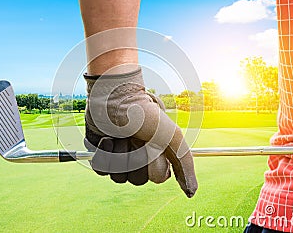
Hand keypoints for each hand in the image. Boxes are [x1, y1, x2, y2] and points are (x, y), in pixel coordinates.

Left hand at [84, 68, 197, 197]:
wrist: (115, 97)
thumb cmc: (146, 114)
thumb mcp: (173, 136)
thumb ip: (185, 164)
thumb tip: (191, 194)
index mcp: (156, 156)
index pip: (156, 178)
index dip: (153, 163)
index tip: (152, 145)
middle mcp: (138, 158)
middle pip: (136, 180)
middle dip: (134, 158)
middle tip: (134, 137)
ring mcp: (119, 157)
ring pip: (118, 177)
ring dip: (119, 154)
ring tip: (120, 135)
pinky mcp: (101, 154)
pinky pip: (101, 170)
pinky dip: (104, 154)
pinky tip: (106, 138)